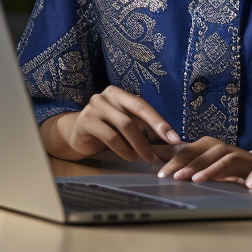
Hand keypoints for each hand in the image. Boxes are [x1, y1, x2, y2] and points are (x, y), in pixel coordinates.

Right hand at [41, 85, 179, 163]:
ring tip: (148, 157)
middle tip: (166, 148)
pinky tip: (131, 157)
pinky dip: (124, 149)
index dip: (160, 121)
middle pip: (136, 113)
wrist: (77, 134)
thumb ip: (142, 125)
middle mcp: (107, 95)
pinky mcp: (86, 121)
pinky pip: (111, 137)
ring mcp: (95, 106)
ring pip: (125, 125)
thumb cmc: (107, 128)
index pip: (143, 105)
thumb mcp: (125, 122)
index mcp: (120, 93)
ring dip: (140, 144)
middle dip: (154, 131)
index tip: (175, 137)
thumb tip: (170, 139)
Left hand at [157, 137, 251, 181]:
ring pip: (205, 157)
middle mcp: (214, 144)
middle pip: (191, 152)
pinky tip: (199, 179)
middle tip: (163, 175)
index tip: (158, 173)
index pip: (183, 151)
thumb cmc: (228, 169)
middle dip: (175, 163)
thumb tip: (166, 164)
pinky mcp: (237, 157)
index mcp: (204, 144)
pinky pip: (221, 164)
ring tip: (178, 177)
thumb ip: (190, 163)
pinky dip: (209, 171)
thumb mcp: (207, 166)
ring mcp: (226, 149)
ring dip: (191, 167)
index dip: (169, 160)